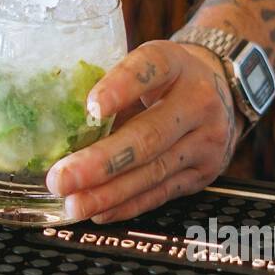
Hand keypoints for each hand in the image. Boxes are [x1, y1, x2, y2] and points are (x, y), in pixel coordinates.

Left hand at [44, 40, 242, 222]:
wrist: (221, 93)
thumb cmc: (165, 80)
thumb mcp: (145, 67)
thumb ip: (111, 86)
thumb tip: (54, 118)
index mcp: (175, 63)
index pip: (150, 70)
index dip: (121, 87)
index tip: (91, 107)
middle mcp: (197, 101)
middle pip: (149, 136)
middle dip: (101, 163)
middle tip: (62, 178)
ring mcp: (205, 141)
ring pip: (153, 172)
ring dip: (108, 193)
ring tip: (73, 203)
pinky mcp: (202, 173)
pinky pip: (161, 193)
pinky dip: (127, 205)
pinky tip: (99, 210)